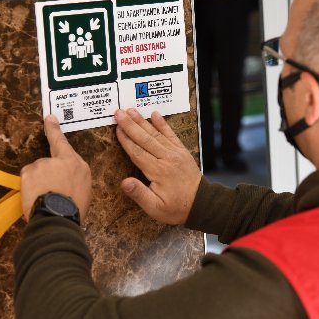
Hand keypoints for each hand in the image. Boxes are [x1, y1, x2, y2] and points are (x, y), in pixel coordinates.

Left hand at [20, 115, 91, 221]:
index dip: (54, 130)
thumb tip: (64, 177)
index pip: (64, 144)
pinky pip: (27, 179)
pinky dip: (29, 188)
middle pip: (48, 163)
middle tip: (51, 193)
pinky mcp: (30, 171)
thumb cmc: (74, 209)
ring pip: (36, 172)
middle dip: (47, 176)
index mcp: (78, 165)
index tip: (49, 118)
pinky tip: (35, 197)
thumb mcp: (84, 190)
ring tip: (44, 198)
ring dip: (37, 183)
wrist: (59, 218)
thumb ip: (73, 177)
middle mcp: (62, 160)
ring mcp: (44, 164)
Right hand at [115, 109, 200, 224]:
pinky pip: (171, 134)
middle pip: (145, 139)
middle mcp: (167, 158)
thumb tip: (124, 182)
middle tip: (118, 112)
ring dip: (143, 121)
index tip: (116, 128)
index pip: (138, 152)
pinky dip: (163, 124)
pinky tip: (155, 114)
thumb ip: (139, 194)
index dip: (126, 139)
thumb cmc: (176, 208)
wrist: (202, 204)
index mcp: (158, 171)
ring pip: (156, 134)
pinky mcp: (182, 151)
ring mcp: (175, 153)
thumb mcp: (155, 208)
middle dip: (130, 125)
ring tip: (131, 110)